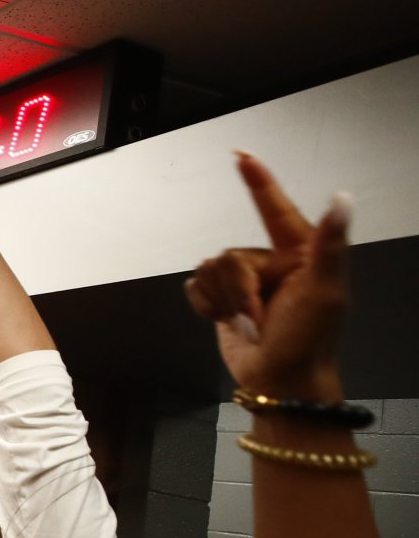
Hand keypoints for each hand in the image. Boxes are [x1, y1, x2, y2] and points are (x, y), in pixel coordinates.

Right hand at [184, 153, 349, 401]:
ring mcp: (245, 282)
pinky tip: (224, 322)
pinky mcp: (221, 300)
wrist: (279, 381)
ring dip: (225, 303)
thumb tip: (342, 197)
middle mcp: (270, 262)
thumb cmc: (309, 339)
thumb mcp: (326, 291)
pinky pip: (195, 287)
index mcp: (299, 253)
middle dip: (238, 289)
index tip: (241, 156)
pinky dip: (207, 307)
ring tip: (248, 324)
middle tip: (259, 316)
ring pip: (210, 270)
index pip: (275, 209)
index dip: (259, 182)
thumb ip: (330, 244)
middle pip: (229, 254)